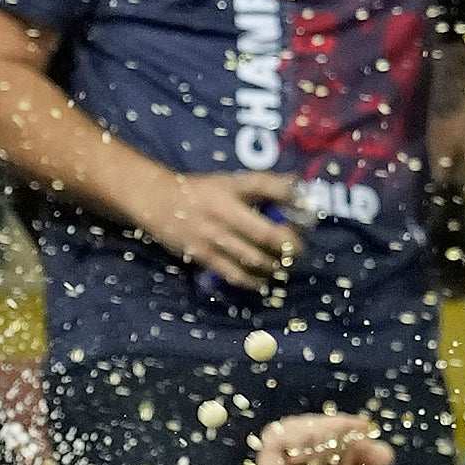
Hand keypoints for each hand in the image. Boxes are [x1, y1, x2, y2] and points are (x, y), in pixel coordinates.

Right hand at [142, 171, 303, 290]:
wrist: (157, 200)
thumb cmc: (200, 191)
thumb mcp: (229, 181)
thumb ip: (262, 184)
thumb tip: (297, 184)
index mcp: (233, 188)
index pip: (269, 187)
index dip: (292, 198)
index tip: (306, 211)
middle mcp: (224, 212)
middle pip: (266, 233)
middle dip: (289, 245)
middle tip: (300, 252)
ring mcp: (213, 236)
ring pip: (253, 258)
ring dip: (274, 266)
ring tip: (285, 268)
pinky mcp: (202, 255)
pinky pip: (233, 273)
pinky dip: (252, 281)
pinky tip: (263, 283)